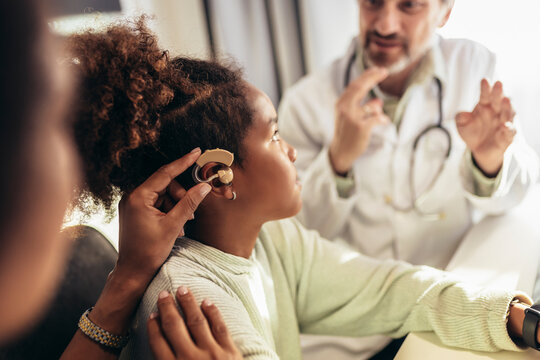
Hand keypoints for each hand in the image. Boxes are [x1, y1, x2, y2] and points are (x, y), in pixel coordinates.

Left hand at [115, 148, 211, 281]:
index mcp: (138, 197)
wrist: (133, 272)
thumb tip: (204, 187)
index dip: (183, 162)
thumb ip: (189, 203)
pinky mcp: (136, 211)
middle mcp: (132, 196)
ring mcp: (133, 204)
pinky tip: (174, 226)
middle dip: (181, 196)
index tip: (196, 152)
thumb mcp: (173, 226)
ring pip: (163, 194)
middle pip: (166, 184)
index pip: (165, 173)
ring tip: (181, 224)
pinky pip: (157, 202)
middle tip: (190, 213)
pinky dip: (169, 211)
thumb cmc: (148, 252)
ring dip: (176, 205)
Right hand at [148, 287, 242, 359]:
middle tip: (163, 293)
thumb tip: (159, 352)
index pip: (158, 343)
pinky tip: (206, 301)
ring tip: (183, 289)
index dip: (153, 327)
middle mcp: (190, 359)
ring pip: (196, 322)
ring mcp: (212, 354)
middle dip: (167, 308)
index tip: (151, 314)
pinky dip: (213, 312)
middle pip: (174, 327)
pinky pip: (220, 327)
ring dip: (188, 304)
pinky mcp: (231, 353)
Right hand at [329, 67, 389, 174]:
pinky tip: (383, 121)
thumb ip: (363, 106)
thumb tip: (378, 100)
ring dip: (377, 107)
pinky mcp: (361, 128)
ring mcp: (352, 118)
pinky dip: (382, 118)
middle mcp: (345, 108)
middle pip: (360, 87)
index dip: (367, 76)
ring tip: (378, 112)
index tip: (378, 70)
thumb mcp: (351, 116)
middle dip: (373, 78)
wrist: (340, 151)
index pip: (354, 85)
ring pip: (372, 105)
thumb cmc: (347, 132)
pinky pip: (377, 118)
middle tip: (385, 72)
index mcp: (341, 104)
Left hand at [456, 79, 515, 176]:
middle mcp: (496, 113)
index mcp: (485, 106)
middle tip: (498, 84)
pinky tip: (505, 126)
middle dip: (499, 92)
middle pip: (498, 101)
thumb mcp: (462, 125)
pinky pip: (510, 132)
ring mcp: (503, 124)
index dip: (485, 88)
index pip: (486, 95)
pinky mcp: (507, 137)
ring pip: (508, 114)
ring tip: (505, 100)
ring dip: (507, 107)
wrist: (480, 150)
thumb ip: (460, 118)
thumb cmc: (472, 133)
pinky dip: (508, 129)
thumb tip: (463, 114)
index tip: (484, 80)